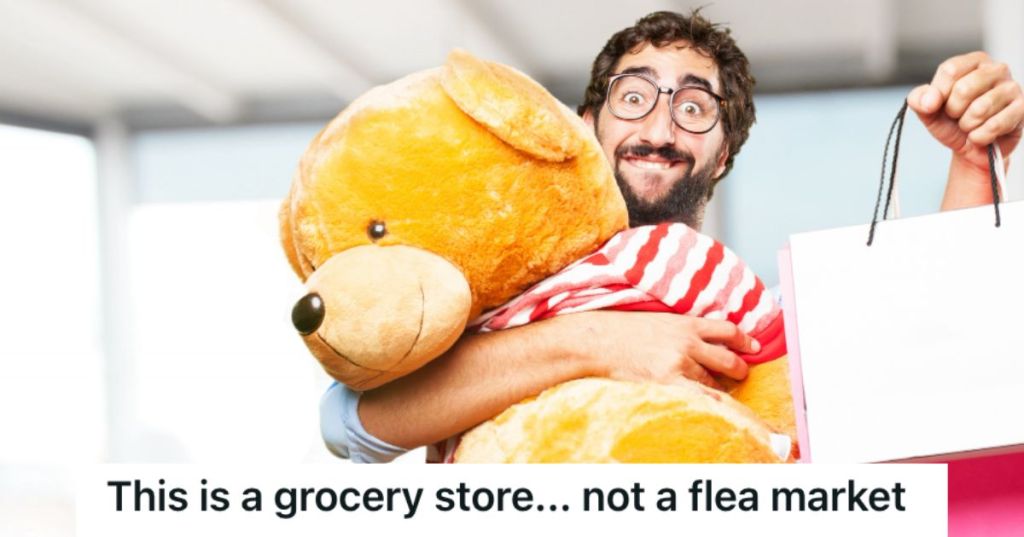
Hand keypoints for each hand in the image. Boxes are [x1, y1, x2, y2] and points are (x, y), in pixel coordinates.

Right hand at [561, 311, 758, 388]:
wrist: (596, 340)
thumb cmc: (621, 330)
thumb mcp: (657, 320)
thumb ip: (680, 329)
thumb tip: (699, 340)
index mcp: (685, 324)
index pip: (728, 330)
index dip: (744, 340)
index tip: (752, 347)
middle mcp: (687, 343)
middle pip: (728, 359)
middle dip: (739, 370)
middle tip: (739, 374)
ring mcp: (678, 364)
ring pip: (713, 382)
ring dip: (716, 389)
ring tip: (712, 392)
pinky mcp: (667, 382)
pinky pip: (700, 397)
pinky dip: (710, 403)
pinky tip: (712, 408)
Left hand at [908, 51, 1023, 173]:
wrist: (972, 146)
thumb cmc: (952, 121)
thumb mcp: (928, 110)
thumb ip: (919, 99)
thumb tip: (930, 101)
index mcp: (973, 62)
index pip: (950, 70)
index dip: (938, 93)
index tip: (935, 105)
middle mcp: (996, 69)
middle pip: (964, 89)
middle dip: (953, 111)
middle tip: (957, 116)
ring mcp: (1012, 88)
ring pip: (980, 109)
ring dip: (967, 125)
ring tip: (970, 125)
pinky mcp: (1022, 108)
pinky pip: (994, 125)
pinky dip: (980, 137)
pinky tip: (980, 135)